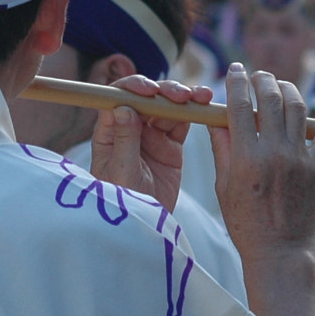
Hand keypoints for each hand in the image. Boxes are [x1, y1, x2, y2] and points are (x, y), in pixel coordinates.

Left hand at [87, 76, 211, 212]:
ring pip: (167, 107)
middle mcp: (130, 128)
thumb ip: (125, 140)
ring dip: (183, 98)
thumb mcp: (122, 173)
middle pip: (146, 98)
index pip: (117, 98)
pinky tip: (205, 106)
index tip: (150, 91)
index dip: (133, 87)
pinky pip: (182, 124)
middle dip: (164, 91)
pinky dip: (194, 113)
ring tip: (202, 96)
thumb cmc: (122, 202)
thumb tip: (123, 107)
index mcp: (109, 131)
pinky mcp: (171, 146)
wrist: (142, 228)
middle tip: (183, 95)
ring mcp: (151, 136)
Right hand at [211, 65, 314, 259]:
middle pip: (270, 99)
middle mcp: (274, 154)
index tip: (234, 70)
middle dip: (262, 80)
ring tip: (280, 85)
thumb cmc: (246, 224)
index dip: (236, 82)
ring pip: (297, 107)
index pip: (240, 106)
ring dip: (288, 89)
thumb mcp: (224, 187)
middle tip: (257, 76)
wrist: (280, 252)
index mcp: (246, 158)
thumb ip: (222, 149)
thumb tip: (218, 118)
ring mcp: (299, 159)